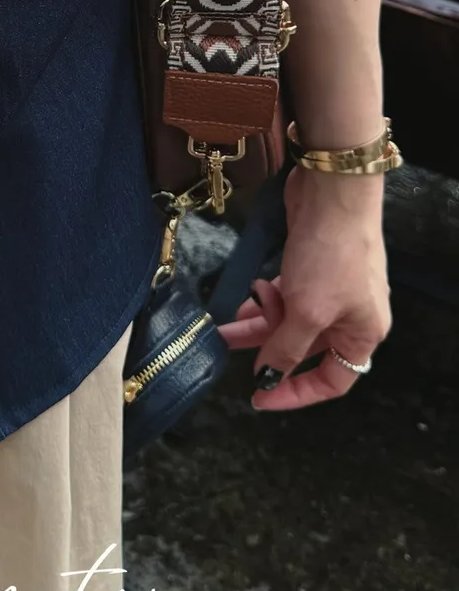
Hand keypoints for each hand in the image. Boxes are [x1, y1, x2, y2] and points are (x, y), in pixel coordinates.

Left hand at [217, 162, 390, 409]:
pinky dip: (267, 298)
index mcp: (363, 334)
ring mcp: (332, 290)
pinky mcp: (313, 268)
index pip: (332, 381)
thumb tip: (268, 377)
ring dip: (260, 321)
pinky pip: (287, 296)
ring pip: (290, 321)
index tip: (258, 397)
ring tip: (229, 317)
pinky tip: (250, 291)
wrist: (332, 192)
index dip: (295, 393)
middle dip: (266, 347)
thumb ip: (286, 349)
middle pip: (304, 348)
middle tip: (227, 343)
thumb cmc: (331, 256)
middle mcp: (351, 316)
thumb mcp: (307, 312)